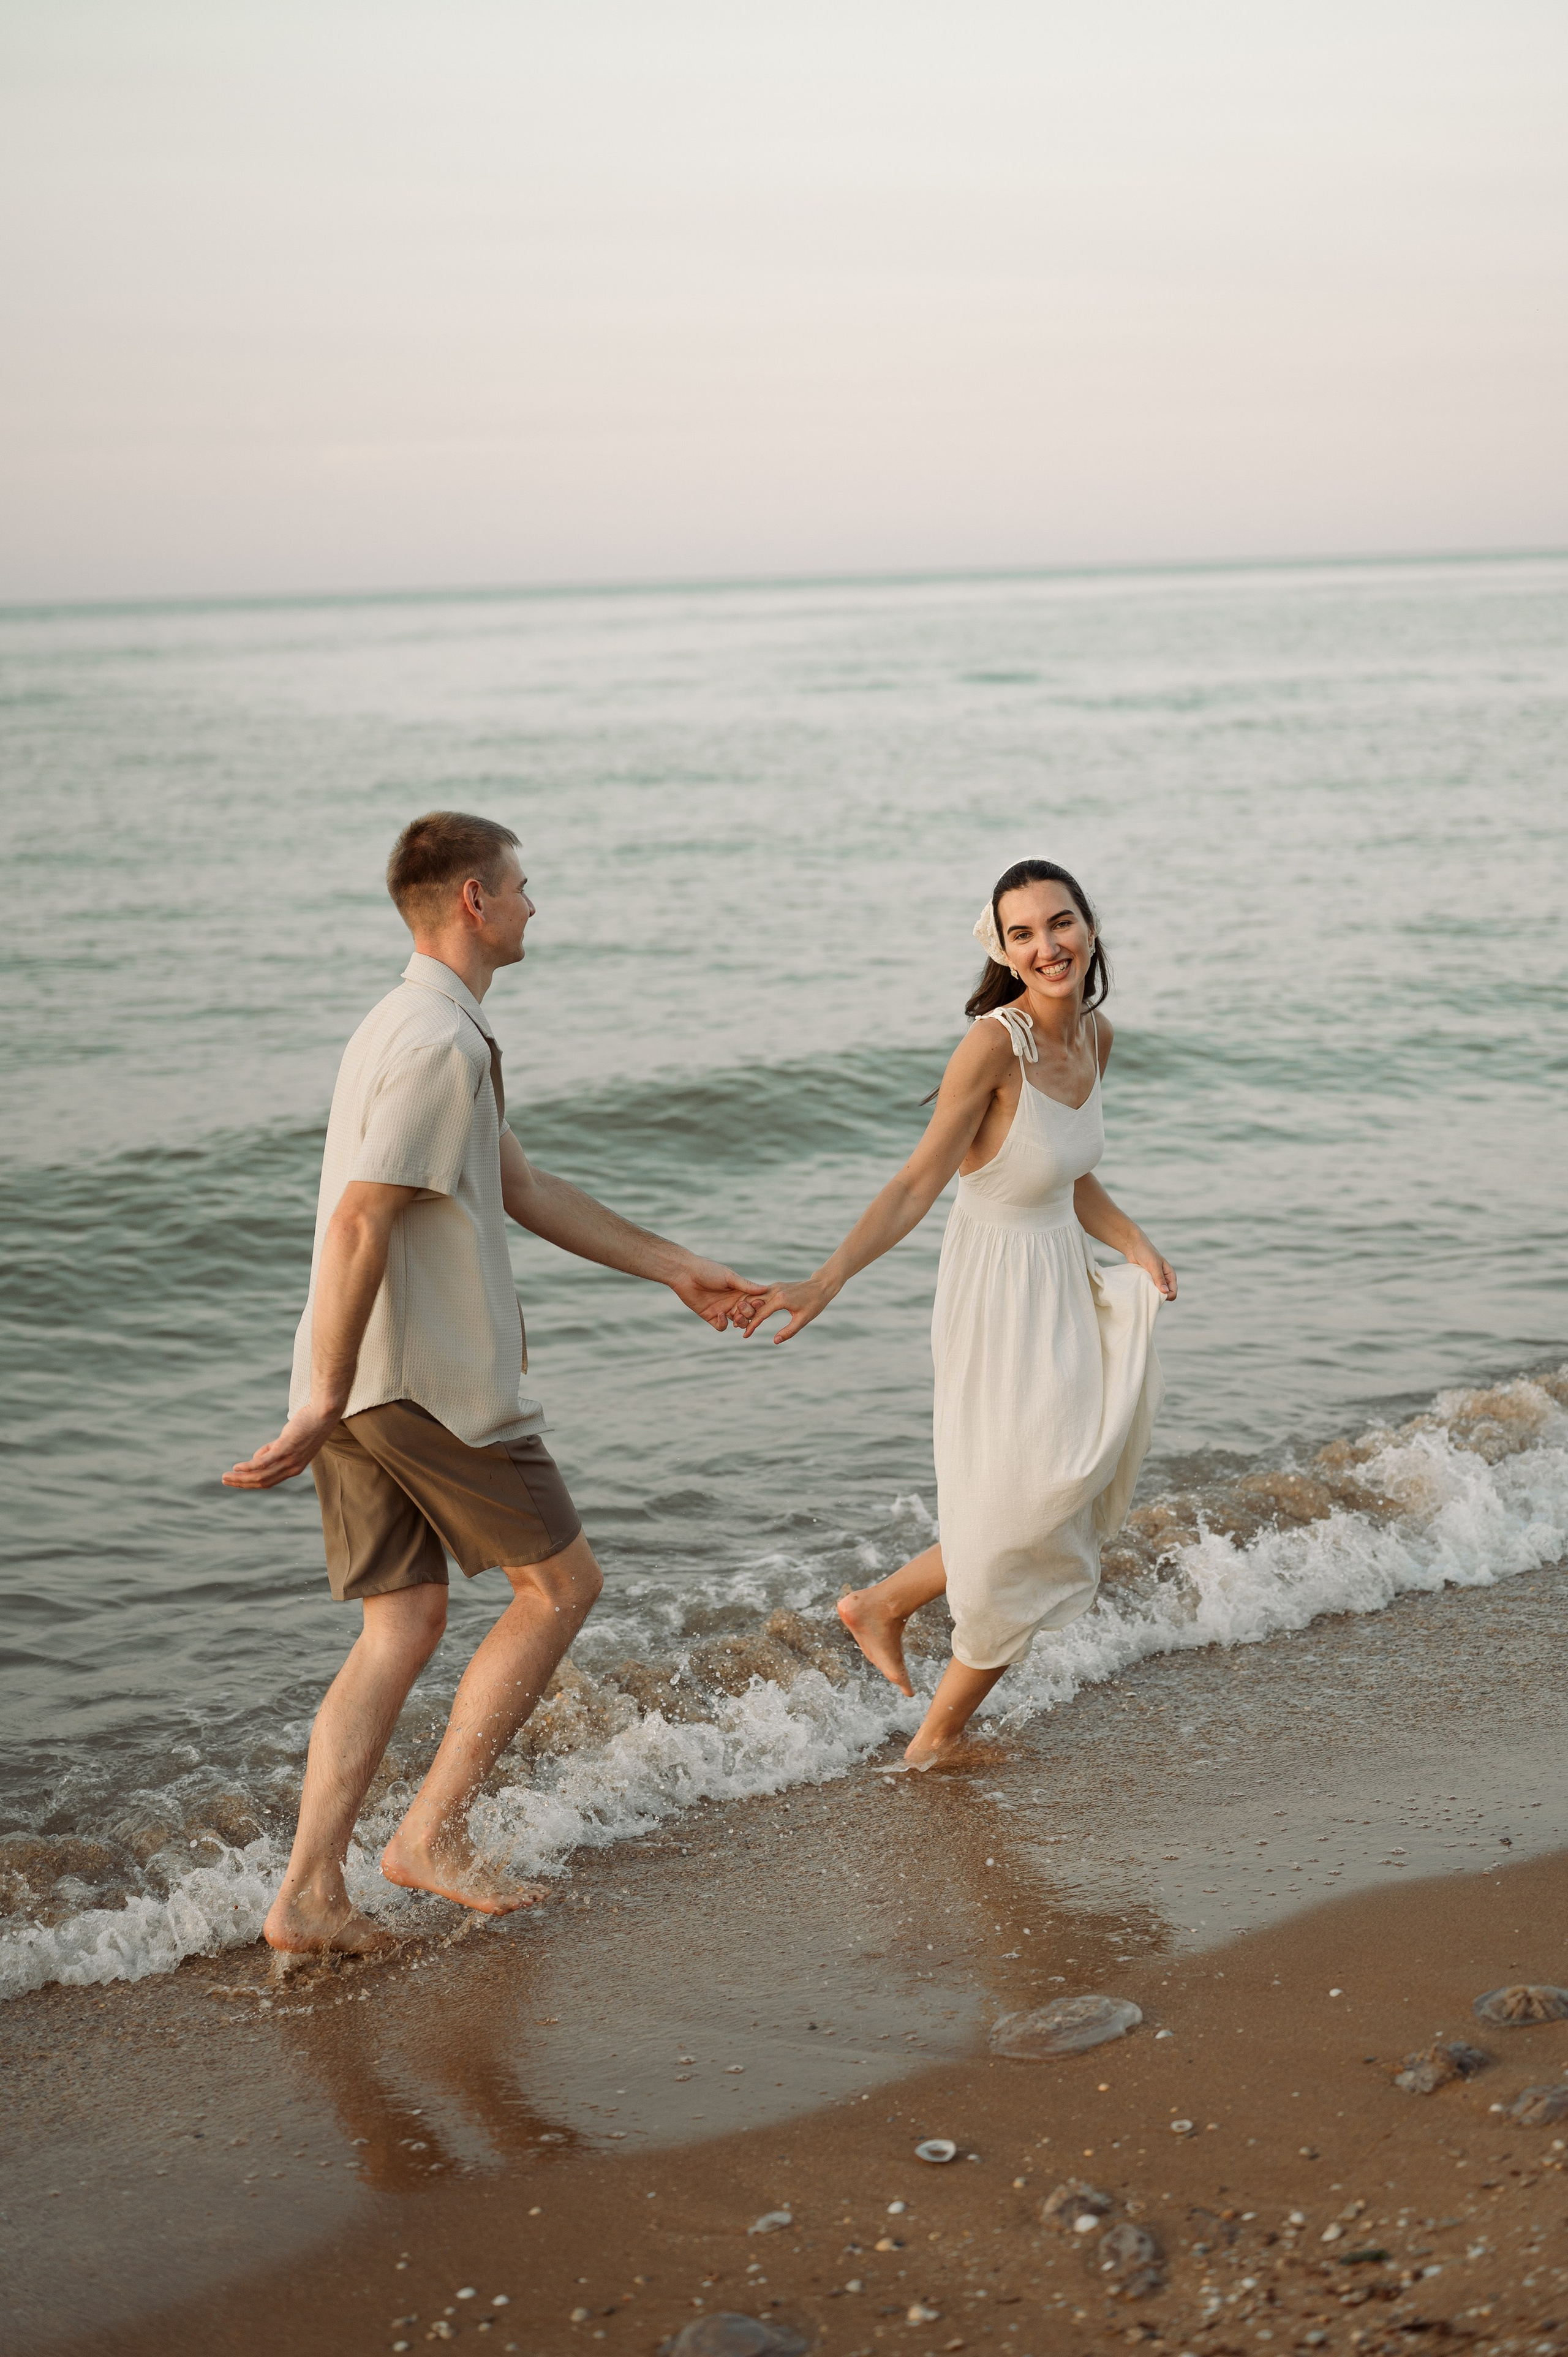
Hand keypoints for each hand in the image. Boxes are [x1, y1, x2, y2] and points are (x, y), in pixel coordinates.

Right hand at [222, 1402, 343, 1489]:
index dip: (251, 1483)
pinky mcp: (285, 1448)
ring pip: (261, 1476)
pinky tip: (237, 1467)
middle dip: (242, 1483)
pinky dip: (248, 1467)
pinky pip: (263, 1462)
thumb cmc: (308, 1424)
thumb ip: (272, 1450)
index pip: (269, 1482)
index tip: (237, 1482)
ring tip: (226, 1477)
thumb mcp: (289, 1441)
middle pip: (263, 1482)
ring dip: (241, 1478)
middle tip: (226, 1481)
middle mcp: (292, 1468)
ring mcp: (289, 1459)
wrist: (324, 1413)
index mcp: (294, 1468)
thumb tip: (255, 1459)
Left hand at [668, 1255, 768, 1332]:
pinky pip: (721, 1326)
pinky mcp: (710, 1316)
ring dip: (739, 1322)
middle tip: (742, 1308)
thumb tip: (766, 1289)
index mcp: (739, 1290)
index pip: (754, 1302)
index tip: (757, 1304)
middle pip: (748, 1314)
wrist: (685, 1274)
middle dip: (748, 1314)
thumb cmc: (708, 1270)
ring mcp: (722, 1309)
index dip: (757, 1305)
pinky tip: (720, 1314)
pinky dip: (723, 1323)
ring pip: (737, 1322)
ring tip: (735, 1316)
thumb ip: (746, 1285)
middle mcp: (732, 1301)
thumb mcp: (729, 1277)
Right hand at [738, 1275, 835, 1344]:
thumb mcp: (803, 1320)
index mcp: (780, 1299)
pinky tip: (748, 1310)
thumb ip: (789, 1331)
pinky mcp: (775, 1286)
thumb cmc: (814, 1304)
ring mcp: (774, 1287)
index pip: (760, 1314)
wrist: (821, 1286)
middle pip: (751, 1302)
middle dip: (743, 1314)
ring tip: (739, 1319)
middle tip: (736, 1326)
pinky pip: (759, 1294)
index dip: (752, 1326)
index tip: (745, 1336)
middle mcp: (774, 1290)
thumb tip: (775, 1341)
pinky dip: (752, 1301)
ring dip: (745, 1307)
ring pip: (753, 1296)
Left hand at [1127, 1240, 1176, 1300]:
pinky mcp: (1146, 1281)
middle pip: (1164, 1296)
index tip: (1155, 1295)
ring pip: (1154, 1294)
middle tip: (1147, 1292)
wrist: (1133, 1247)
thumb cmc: (1146, 1253)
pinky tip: (1138, 1288)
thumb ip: (1159, 1278)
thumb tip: (1165, 1292)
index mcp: (1170, 1275)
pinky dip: (1143, 1291)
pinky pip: (1147, 1290)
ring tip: (1142, 1289)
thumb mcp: (1153, 1265)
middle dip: (1157, 1297)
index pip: (1173, 1293)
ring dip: (1149, 1294)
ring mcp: (1154, 1281)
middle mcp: (1164, 1280)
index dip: (1166, 1296)